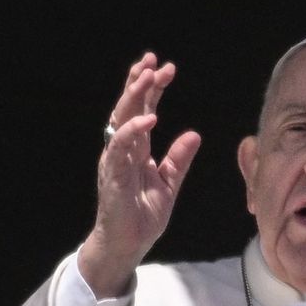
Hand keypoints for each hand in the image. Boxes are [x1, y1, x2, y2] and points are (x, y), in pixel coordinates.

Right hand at [78, 53, 202, 297]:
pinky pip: (119, 146)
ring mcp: (115, 160)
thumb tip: (194, 134)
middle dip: (140, 82)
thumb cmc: (142, 216)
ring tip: (148, 76)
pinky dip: (133, 130)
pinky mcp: (112, 174)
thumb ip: (179, 159)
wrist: (127, 245)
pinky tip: (150, 118)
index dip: (153, 89)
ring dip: (134, 96)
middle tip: (154, 61)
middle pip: (128, 108)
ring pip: (121, 119)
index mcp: (136, 149)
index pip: (143, 111)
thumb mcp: (169, 183)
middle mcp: (122, 150)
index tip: (166, 68)